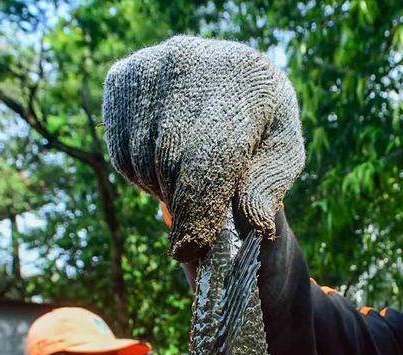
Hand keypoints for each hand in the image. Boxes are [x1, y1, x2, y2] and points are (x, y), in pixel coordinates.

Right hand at [102, 36, 304, 260]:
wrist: (231, 83)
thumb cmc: (262, 131)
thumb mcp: (282, 158)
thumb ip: (269, 187)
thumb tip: (255, 226)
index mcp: (248, 78)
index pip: (214, 152)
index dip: (200, 205)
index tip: (192, 248)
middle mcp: (194, 57)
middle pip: (171, 157)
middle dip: (182, 207)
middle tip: (194, 237)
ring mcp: (152, 64)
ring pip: (142, 158)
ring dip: (163, 191)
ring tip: (190, 185)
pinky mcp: (122, 76)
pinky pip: (120, 150)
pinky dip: (141, 175)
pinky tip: (166, 165)